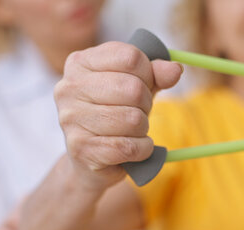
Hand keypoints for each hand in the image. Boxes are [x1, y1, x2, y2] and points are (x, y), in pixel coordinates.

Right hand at [54, 41, 182, 190]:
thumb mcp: (136, 86)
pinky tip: (135, 148)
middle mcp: (69, 88)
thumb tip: (175, 70)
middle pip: (133, 89)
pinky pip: (128, 147)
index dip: (148, 73)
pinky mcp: (81, 149)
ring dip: (143, 129)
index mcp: (80, 62)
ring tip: (133, 131)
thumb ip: (156, 74)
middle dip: (146, 104)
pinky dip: (142, 149)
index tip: (144, 85)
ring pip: (132, 120)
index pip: (131, 57)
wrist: (91, 158)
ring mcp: (71, 119)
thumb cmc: (114, 113)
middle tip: (139, 112)